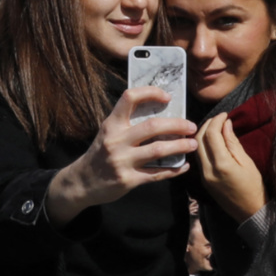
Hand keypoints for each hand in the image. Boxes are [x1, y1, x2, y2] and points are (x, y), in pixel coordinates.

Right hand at [45, 86, 195, 224]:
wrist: (82, 182)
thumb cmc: (100, 154)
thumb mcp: (108, 133)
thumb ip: (128, 124)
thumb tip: (161, 113)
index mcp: (111, 124)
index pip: (130, 98)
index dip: (151, 93)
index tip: (168, 97)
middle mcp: (116, 140)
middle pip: (152, 126)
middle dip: (177, 125)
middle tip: (191, 126)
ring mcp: (122, 161)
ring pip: (158, 150)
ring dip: (180, 146)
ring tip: (192, 145)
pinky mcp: (128, 180)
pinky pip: (157, 174)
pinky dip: (174, 170)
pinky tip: (184, 166)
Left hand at [196, 114, 266, 221]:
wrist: (250, 211)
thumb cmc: (254, 186)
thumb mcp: (247, 162)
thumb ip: (233, 142)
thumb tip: (225, 124)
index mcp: (221, 164)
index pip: (211, 135)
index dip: (216, 120)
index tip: (225, 114)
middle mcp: (208, 170)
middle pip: (199, 140)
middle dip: (207, 124)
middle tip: (219, 118)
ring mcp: (203, 176)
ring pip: (196, 148)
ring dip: (203, 134)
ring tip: (215, 126)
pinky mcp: (203, 180)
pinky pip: (199, 158)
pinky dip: (203, 145)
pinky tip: (212, 141)